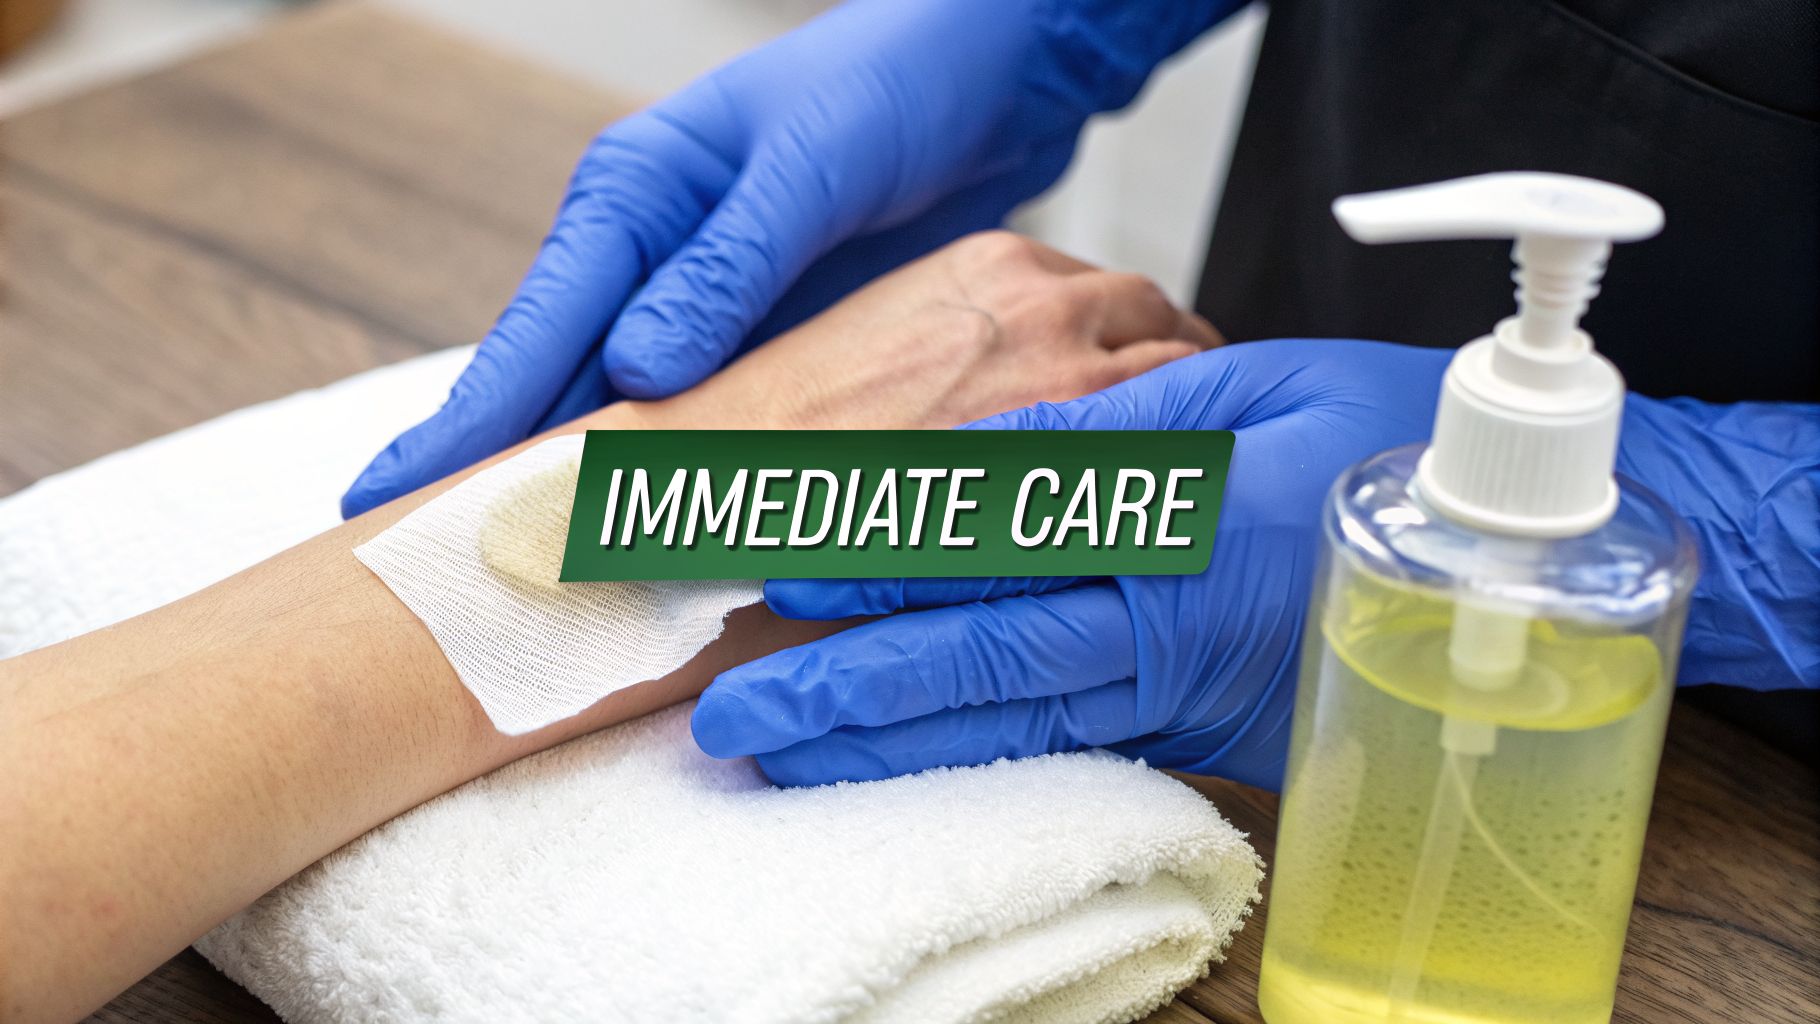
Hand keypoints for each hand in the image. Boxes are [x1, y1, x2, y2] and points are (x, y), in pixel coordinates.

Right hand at [341, 0, 1236, 516]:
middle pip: (559, 392)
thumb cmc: (894, 89)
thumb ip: (731, 265)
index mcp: (633, 198)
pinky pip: (713, 429)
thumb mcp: (812, 167)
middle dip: (498, 484)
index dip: (466, 426)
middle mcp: (650, 261)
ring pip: (632, 424)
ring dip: (590, 502)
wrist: (991, 77)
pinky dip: (682, 486)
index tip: (388, 506)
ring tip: (523, 598)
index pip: (533, 330)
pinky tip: (659, 550)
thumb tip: (641, 372)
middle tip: (431, 587)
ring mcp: (705, 309)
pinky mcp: (767, 341)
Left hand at [692, 340, 1450, 789]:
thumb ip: (1113, 427)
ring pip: (1017, 723)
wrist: (1527, 554)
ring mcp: (1190, 693)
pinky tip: (917, 770)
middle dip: (849, 688)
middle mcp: (1169, 622)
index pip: (991, 542)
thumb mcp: (1252, 386)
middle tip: (737, 713)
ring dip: (897, 744)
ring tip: (793, 759)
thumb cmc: (1388, 438)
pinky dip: (988, 762)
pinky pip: (1081, 749)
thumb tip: (987, 452)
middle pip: (980, 658)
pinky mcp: (1213, 733)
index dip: (879, 558)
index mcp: (1172, 520)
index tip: (779, 567)